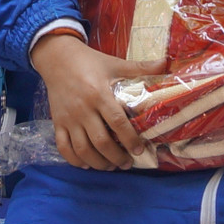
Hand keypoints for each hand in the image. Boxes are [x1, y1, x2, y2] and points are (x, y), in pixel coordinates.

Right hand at [30, 33, 152, 170]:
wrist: (57, 57)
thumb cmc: (90, 61)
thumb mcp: (115, 63)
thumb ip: (140, 67)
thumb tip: (166, 63)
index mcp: (99, 94)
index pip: (117, 122)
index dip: (130, 139)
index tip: (139, 150)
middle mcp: (83, 109)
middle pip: (101, 141)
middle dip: (116, 157)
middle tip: (127, 163)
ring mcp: (68, 118)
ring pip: (82, 149)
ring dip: (98, 162)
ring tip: (110, 167)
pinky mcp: (57, 122)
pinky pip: (63, 146)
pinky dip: (74, 160)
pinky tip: (87, 164)